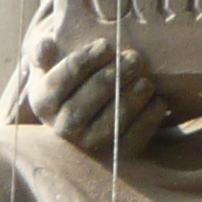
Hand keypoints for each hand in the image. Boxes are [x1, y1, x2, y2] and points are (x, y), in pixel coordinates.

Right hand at [20, 33, 169, 155]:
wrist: (90, 106)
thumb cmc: (73, 77)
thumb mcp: (53, 62)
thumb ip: (43, 51)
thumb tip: (45, 46)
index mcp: (43, 103)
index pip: (59, 83)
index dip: (83, 62)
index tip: (106, 45)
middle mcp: (61, 129)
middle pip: (82, 107)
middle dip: (110, 80)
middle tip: (134, 58)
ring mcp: (88, 146)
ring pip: (107, 128)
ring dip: (129, 103)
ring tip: (146, 81)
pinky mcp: (114, 156)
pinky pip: (130, 142)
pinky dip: (147, 122)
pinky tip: (158, 101)